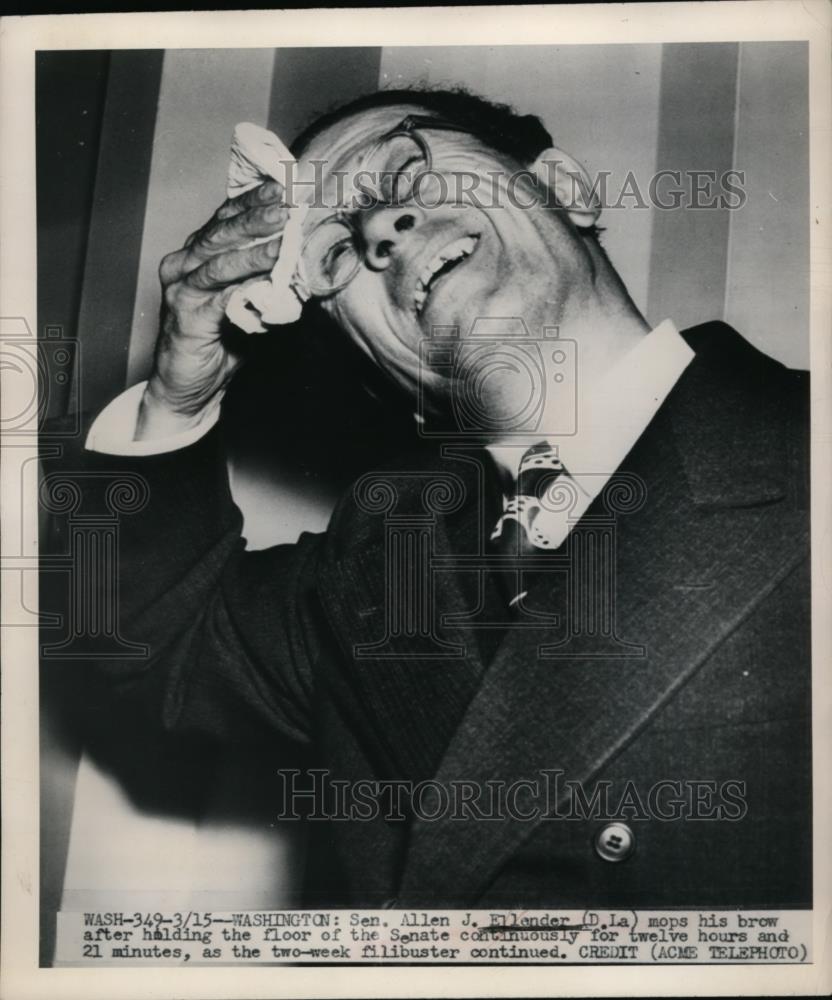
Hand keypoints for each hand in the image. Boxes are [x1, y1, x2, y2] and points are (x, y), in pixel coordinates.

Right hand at [135, 180, 287, 439]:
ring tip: (283, 233)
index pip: (227, 218)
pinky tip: (268, 277)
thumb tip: (305, 259)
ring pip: (220, 259)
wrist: (190, 388)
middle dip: (256, 214)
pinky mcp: (186, 316)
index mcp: (198, 255)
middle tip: (287, 200)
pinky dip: (246, 284)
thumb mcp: (250, 303)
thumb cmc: (221, 343)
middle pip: (222, 231)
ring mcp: (182, 289)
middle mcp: (184, 264)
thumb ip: (268, 280)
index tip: (286, 185)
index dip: (255, 200)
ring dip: (254, 245)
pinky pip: (219, 295)